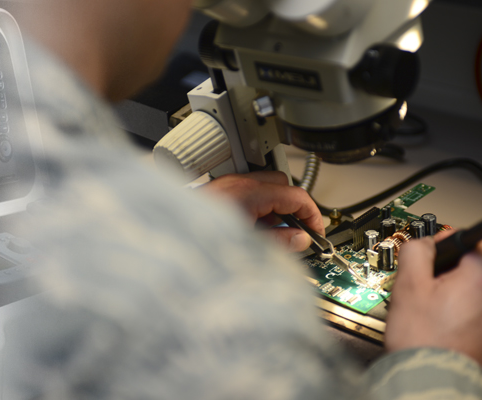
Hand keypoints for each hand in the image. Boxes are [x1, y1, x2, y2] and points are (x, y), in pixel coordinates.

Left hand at [204, 171, 324, 251]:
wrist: (164, 236)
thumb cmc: (197, 239)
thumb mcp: (247, 246)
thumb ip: (278, 242)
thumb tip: (299, 240)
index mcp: (248, 194)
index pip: (296, 195)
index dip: (312, 214)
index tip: (317, 231)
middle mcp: (237, 184)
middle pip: (282, 185)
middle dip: (294, 207)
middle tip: (299, 231)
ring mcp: (225, 186)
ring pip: (264, 188)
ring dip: (275, 208)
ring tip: (277, 235)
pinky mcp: (216, 193)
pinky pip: (246, 194)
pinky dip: (258, 208)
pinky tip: (255, 230)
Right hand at [385, 230, 481, 377]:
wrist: (435, 381)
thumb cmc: (424, 342)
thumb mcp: (407, 286)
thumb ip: (416, 252)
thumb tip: (423, 244)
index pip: (476, 236)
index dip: (448, 238)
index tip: (433, 250)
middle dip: (466, 257)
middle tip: (438, 272)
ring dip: (476, 278)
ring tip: (446, 295)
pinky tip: (456, 315)